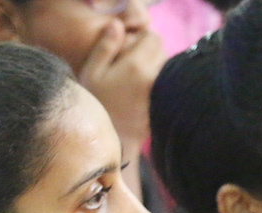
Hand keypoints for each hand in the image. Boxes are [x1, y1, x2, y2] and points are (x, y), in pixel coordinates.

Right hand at [78, 21, 166, 154]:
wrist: (108, 139)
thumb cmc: (97, 103)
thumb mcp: (92, 73)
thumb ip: (105, 47)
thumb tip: (117, 25)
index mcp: (136, 66)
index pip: (153, 38)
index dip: (142, 41)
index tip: (131, 51)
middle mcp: (154, 78)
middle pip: (163, 52)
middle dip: (151, 55)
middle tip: (133, 67)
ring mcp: (162, 94)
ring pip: (167, 69)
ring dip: (157, 71)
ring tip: (139, 83)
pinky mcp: (165, 106)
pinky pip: (169, 87)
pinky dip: (161, 87)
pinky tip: (145, 96)